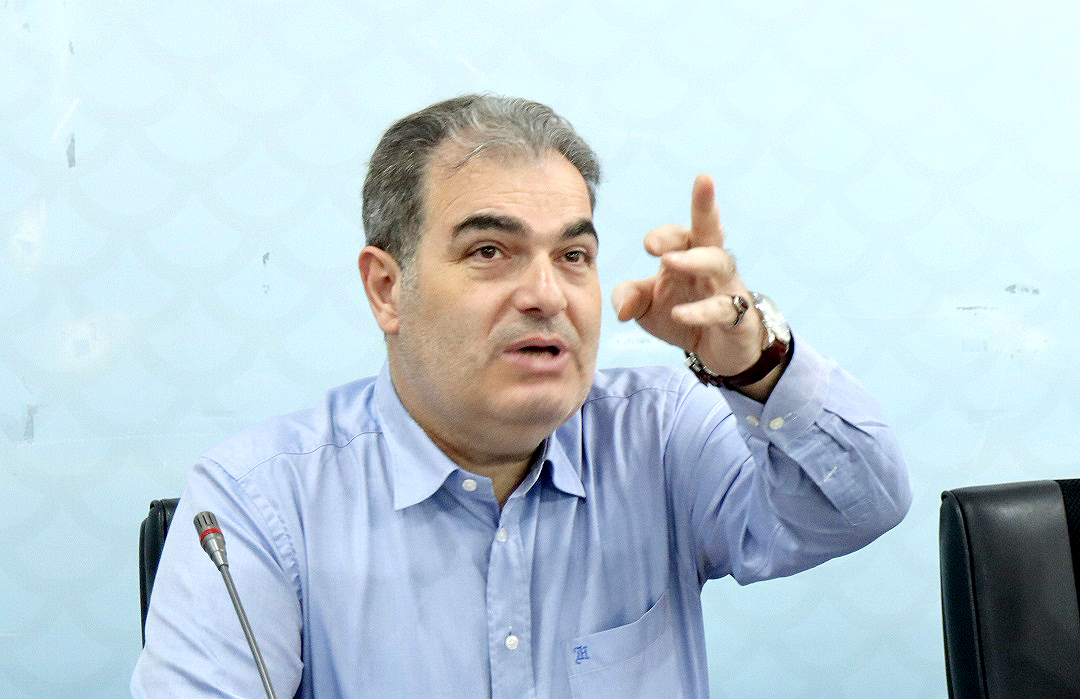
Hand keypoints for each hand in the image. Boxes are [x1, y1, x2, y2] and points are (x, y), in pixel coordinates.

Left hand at [611, 175, 765, 379]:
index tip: (647, 246)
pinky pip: (721, 309)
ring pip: (719, 262)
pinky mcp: (738, 316)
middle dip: (706, 204)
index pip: (677, 235)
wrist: (718, 349)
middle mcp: (709, 264)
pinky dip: (699, 311)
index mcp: (687, 254)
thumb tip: (621, 308)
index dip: (663, 236)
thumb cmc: (681, 312)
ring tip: (668, 262)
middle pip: (710, 228)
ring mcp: (727, 288)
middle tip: (703, 180)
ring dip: (694, 258)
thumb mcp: (647, 306)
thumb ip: (629, 298)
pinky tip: (678, 314)